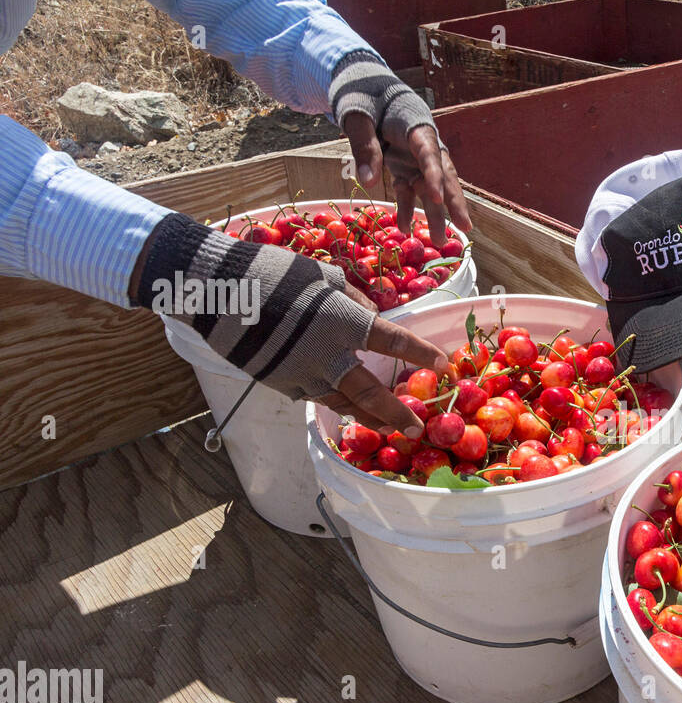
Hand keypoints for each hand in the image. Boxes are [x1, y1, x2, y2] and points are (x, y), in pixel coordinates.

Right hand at [132, 214, 446, 438]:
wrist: (217, 291)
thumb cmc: (272, 274)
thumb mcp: (320, 276)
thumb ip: (351, 297)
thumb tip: (370, 313)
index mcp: (344, 321)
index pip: (394, 342)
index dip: (421, 354)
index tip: (442, 362)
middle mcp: (328, 355)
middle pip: (371, 392)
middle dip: (396, 412)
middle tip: (417, 428)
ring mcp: (302, 374)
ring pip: (343, 403)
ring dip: (367, 417)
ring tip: (387, 428)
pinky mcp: (281, 384)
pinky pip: (314, 397)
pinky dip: (332, 404)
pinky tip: (345, 410)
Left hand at [330, 50, 471, 235]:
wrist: (364, 87)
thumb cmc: (362, 95)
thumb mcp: (358, 116)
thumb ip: (364, 145)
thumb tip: (368, 180)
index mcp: (416, 125)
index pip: (430, 154)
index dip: (434, 177)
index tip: (435, 200)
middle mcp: (423, 145)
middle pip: (444, 175)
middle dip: (454, 202)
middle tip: (464, 227)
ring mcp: (414, 158)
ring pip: (430, 188)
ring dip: (435, 214)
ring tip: (438, 240)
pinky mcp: (404, 167)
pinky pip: (408, 191)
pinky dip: (406, 208)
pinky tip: (403, 228)